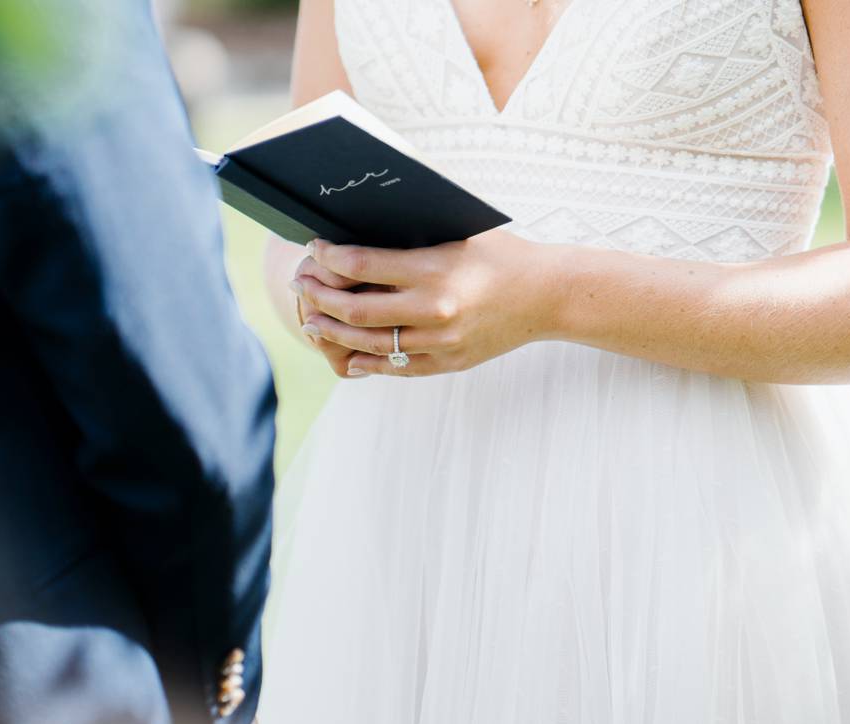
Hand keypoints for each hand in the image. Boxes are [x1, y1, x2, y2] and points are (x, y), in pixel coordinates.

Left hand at [293, 230, 554, 376]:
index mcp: (434, 268)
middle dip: (319, 297)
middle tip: (301, 285)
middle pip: (356, 309)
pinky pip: (396, 367)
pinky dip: (366, 362)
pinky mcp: (448, 362)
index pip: (362, 264)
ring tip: (312, 321)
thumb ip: (411, 237)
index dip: (329, 257)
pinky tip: (347, 354)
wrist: (547, 295)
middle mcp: (434, 308)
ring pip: (369, 344)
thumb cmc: (500, 254)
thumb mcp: (457, 233)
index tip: (313, 249)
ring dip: (333, 333)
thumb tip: (358, 230)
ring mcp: (440, 340)